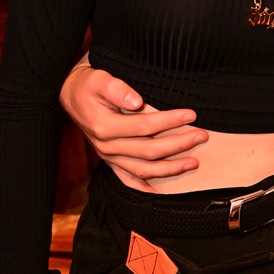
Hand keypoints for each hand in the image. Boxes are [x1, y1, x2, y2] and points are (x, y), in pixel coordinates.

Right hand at [60, 61, 205, 189]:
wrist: (72, 96)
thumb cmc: (90, 86)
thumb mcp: (99, 79)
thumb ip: (116, 89)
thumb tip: (136, 102)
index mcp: (105, 127)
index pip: (144, 126)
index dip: (169, 121)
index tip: (190, 114)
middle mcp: (107, 147)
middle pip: (149, 150)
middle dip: (179, 144)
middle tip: (202, 135)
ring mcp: (109, 157)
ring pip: (144, 170)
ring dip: (171, 168)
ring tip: (194, 162)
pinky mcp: (111, 162)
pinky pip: (129, 180)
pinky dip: (145, 189)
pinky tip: (161, 194)